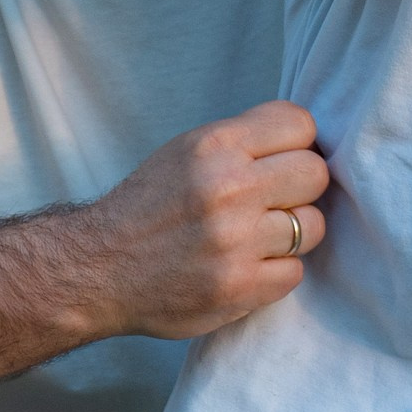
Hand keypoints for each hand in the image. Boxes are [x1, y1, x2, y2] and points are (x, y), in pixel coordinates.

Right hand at [89, 101, 329, 339]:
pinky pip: (294, 272)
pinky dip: (274, 272)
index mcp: (214, 145)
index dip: (296, 144)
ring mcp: (236, 240)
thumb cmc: (148, 206)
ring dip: (291, 234)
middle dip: (299, 188)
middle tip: (273, 203)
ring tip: (257, 238)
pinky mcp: (239, 287)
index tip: (278, 161)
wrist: (97, 269)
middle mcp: (227, 188)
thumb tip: (307, 141)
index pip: (299, 124)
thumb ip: (243, 142)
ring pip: (312, 226)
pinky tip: (246, 267)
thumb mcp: (186, 152)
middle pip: (315, 174)